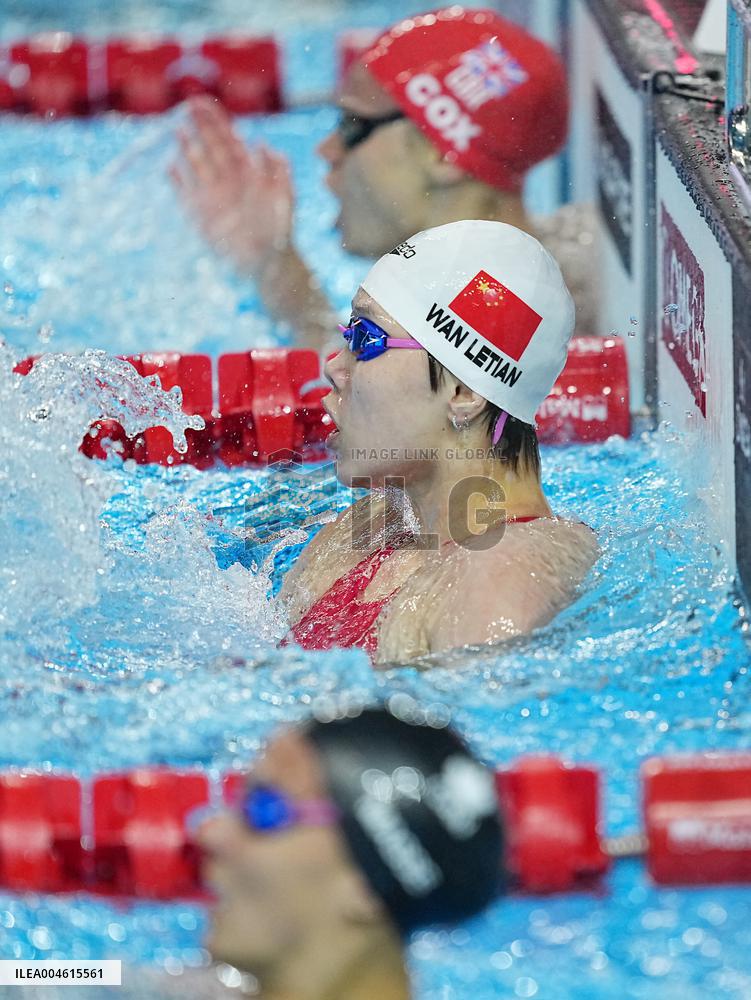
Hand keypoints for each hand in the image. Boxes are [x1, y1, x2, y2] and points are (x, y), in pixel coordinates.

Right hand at [171, 95, 293, 277]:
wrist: (269, 262)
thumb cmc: (280, 229)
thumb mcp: (284, 195)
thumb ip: (277, 168)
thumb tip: (259, 142)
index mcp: (246, 170)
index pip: (228, 137)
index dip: (216, 120)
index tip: (203, 102)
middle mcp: (227, 178)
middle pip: (209, 145)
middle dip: (199, 126)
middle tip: (187, 107)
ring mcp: (212, 194)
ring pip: (196, 164)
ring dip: (186, 148)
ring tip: (176, 131)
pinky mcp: (200, 214)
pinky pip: (184, 193)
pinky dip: (176, 181)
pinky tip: (169, 166)